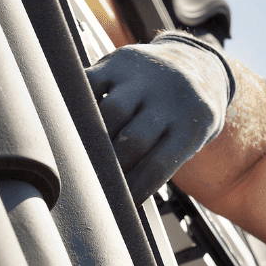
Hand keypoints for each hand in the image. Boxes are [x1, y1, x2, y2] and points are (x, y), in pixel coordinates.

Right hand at [85, 33, 232, 202]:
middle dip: (111, 167)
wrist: (195, 62)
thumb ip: (162, 162)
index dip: (133, 190)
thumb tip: (120, 195)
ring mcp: (142, 76)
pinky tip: (71, 122)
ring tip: (81, 156)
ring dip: (92, 139)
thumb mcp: (189, 139)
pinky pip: (90, 84)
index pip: (157, 167)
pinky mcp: (118, 61)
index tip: (117, 205)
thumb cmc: (186, 116)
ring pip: (109, 111)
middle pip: (131, 140)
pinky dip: (78, 104)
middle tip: (96, 182)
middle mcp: (168, 97)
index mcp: (191, 125)